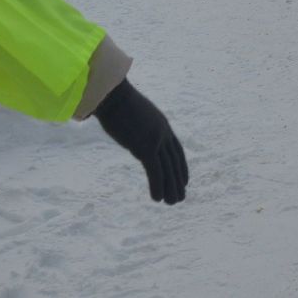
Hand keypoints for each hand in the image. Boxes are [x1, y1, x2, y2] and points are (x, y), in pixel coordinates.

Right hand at [93, 79, 188, 204]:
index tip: (185, 180)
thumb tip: (132, 129)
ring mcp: (155, 140)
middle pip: (174, 161)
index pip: (177, 150)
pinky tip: (157, 199)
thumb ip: (138, 125)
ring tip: (172, 203)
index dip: (181, 166)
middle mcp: (163, 133)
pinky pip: (155, 172)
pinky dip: (157, 186)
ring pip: (167, 169)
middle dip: (178, 181)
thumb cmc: (116, 101)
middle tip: (181, 197)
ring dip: (171, 188)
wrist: (112, 94)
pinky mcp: (145, 147)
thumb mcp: (133, 113)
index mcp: (162, 124)